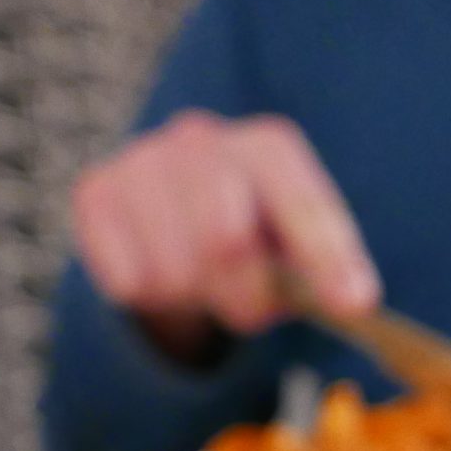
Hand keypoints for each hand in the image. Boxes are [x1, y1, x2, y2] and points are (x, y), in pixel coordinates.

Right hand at [72, 111, 378, 353]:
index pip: (301, 201)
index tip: (353, 305)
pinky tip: (158, 273)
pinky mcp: (95, 191)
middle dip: (243, 293)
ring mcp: (143, 160)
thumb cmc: (250, 246)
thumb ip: (326, 272)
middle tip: (248, 312)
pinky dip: (149, 296)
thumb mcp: (295, 253)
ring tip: (200, 284)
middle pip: (225, 238)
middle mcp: (203, 138)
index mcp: (268, 148)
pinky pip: (128, 280)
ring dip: (194, 299)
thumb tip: (356, 304)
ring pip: (172, 270)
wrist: (167, 227)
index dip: (328, 256)